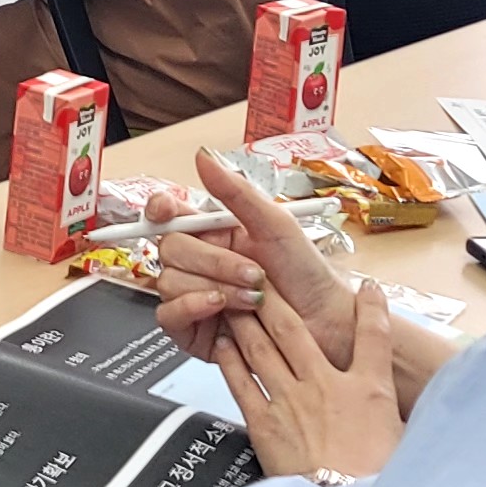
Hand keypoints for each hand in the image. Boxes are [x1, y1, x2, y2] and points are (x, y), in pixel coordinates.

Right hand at [154, 148, 355, 366]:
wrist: (325, 325)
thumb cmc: (307, 275)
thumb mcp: (277, 225)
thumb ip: (236, 191)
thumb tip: (204, 156)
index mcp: (214, 233)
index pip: (169, 215)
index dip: (160, 209)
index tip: (166, 209)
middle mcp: (199, 263)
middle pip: (169, 249)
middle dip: (212, 261)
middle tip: (253, 273)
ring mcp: (192, 297)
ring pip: (168, 282)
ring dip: (213, 287)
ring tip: (252, 300)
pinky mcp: (192, 330)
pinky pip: (168, 316)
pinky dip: (191, 308)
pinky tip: (219, 308)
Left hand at [214, 282, 402, 481]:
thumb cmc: (377, 481)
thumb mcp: (403, 440)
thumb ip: (399, 415)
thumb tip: (416, 410)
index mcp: (368, 390)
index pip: (375, 338)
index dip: (373, 308)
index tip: (369, 287)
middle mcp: (327, 386)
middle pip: (297, 331)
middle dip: (277, 299)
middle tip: (262, 277)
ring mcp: (292, 402)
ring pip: (262, 349)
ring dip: (246, 321)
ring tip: (233, 300)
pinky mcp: (265, 424)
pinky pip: (241, 383)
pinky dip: (230, 360)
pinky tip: (223, 343)